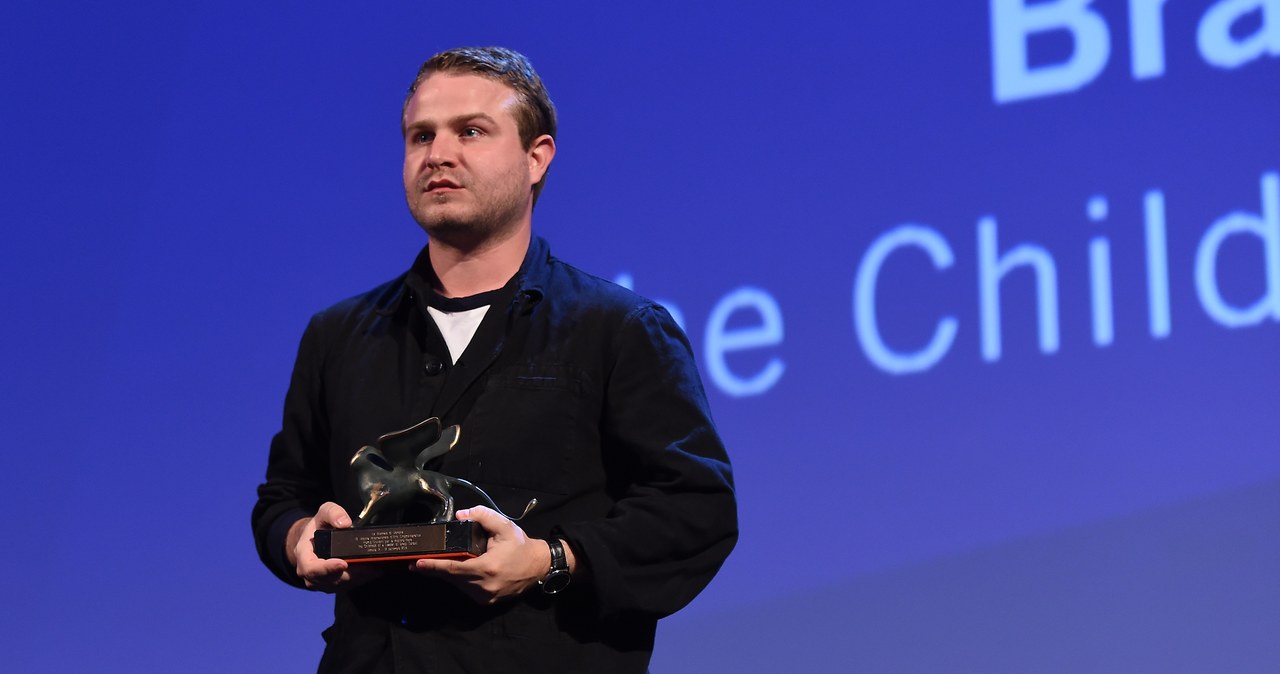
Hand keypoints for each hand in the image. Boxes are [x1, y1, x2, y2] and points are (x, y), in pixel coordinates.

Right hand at [286, 502, 381, 591]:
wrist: (315, 540)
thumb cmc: (318, 527)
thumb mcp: (323, 513)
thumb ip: (332, 513)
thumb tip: (345, 523)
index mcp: (304, 557)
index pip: (311, 568)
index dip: (327, 568)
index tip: (343, 563)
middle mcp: (311, 575)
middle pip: (331, 579)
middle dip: (352, 573)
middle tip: (370, 565)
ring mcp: (323, 583)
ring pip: (343, 585)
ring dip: (360, 577)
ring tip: (376, 566)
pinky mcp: (335, 586)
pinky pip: (350, 585)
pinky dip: (364, 578)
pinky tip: (376, 569)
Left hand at [409, 506, 548, 604]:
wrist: (539, 565)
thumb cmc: (520, 545)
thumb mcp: (504, 526)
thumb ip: (482, 516)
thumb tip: (460, 515)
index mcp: (487, 568)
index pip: (453, 568)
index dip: (433, 566)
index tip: (416, 564)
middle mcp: (484, 586)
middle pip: (452, 578)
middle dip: (435, 570)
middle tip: (416, 564)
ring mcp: (486, 597)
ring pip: (459, 586)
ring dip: (448, 575)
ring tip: (437, 565)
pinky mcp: (488, 601)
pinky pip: (467, 590)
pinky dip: (460, 580)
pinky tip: (456, 571)